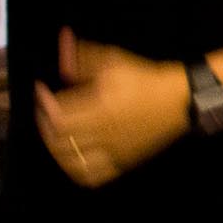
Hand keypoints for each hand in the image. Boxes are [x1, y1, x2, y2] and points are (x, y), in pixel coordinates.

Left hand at [34, 28, 189, 187]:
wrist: (179, 99)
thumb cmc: (147, 80)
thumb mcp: (115, 61)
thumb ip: (84, 57)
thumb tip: (62, 46)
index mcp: (102, 109)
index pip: (58, 114)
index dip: (44, 103)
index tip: (42, 90)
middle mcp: (105, 134)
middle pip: (60, 140)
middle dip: (45, 125)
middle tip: (45, 111)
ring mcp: (113, 151)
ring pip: (72, 161)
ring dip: (56, 149)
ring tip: (56, 135)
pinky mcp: (123, 161)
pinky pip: (93, 176)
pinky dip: (77, 170)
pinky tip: (74, 157)